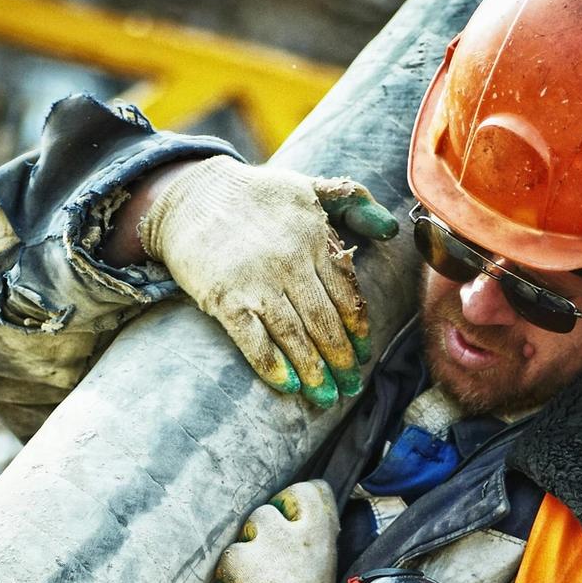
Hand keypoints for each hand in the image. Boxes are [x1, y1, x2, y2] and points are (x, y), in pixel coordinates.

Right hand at [136, 157, 396, 406]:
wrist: (190, 195)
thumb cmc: (254, 195)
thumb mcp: (308, 185)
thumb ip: (353, 202)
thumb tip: (391, 229)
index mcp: (315, 238)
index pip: (347, 294)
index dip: (358, 330)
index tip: (363, 355)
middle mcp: (290, 262)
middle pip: (325, 322)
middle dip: (341, 360)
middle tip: (350, 386)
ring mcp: (256, 282)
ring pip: (295, 336)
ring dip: (314, 371)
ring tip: (326, 397)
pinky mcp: (224, 298)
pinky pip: (253, 340)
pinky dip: (272, 366)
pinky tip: (288, 385)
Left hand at [213, 480, 339, 582]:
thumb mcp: (318, 579)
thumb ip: (309, 547)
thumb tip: (292, 518)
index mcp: (325, 544)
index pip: (314, 492)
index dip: (294, 502)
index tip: (288, 523)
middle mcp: (303, 540)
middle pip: (276, 503)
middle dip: (263, 525)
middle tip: (264, 558)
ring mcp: (273, 549)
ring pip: (251, 525)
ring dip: (245, 551)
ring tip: (252, 582)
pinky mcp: (244, 563)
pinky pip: (230, 554)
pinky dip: (228, 575)